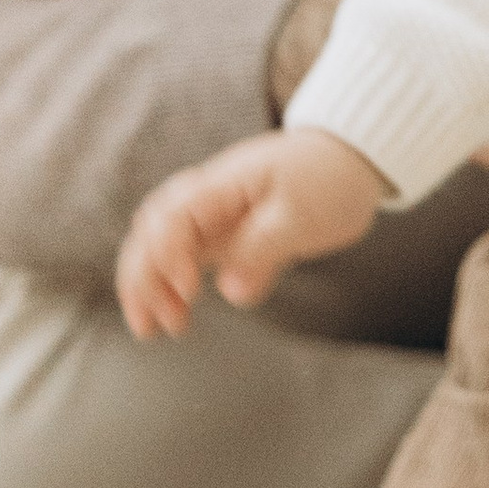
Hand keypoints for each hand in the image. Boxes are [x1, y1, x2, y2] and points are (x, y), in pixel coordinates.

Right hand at [117, 129, 387, 337]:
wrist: (347, 159)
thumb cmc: (329, 180)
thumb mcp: (304, 215)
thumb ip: (265, 250)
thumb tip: (231, 291)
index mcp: (223, 186)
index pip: (174, 218)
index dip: (169, 256)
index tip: (189, 291)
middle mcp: (206, 199)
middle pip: (150, 232)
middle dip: (141, 279)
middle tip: (150, 326)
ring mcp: (210, 216)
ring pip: (157, 247)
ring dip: (149, 286)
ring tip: (161, 328)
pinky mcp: (222, 234)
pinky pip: (182, 258)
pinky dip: (170, 285)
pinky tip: (177, 313)